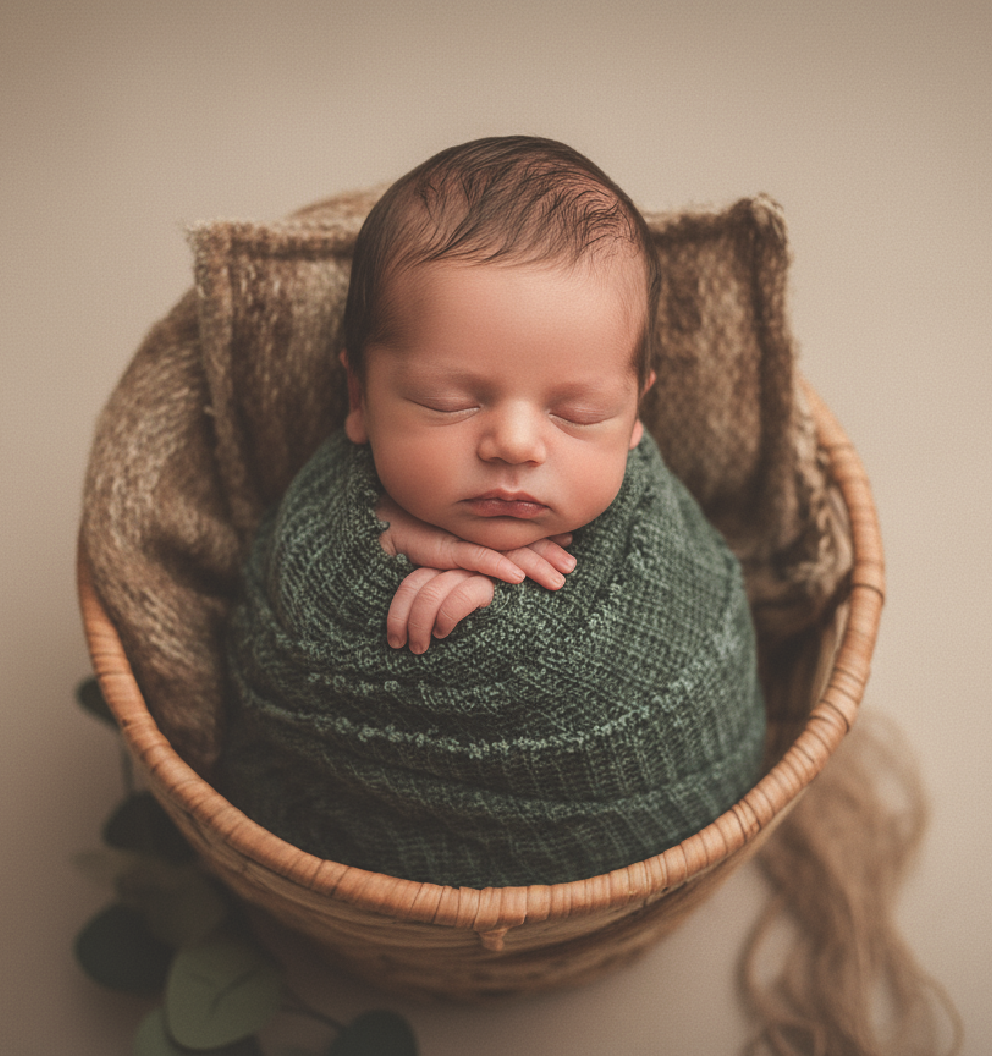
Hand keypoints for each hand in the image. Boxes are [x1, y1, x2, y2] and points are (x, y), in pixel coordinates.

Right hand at [377, 497, 575, 651]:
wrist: (373, 529)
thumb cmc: (407, 540)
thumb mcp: (447, 551)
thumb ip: (474, 556)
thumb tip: (508, 568)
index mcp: (476, 528)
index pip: (518, 534)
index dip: (544, 540)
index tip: (570, 544)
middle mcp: (471, 530)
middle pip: (517, 541)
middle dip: (548, 553)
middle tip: (571, 567)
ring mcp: (457, 537)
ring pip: (504, 551)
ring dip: (533, 564)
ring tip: (557, 578)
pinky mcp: (440, 548)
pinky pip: (474, 559)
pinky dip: (496, 567)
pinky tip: (516, 578)